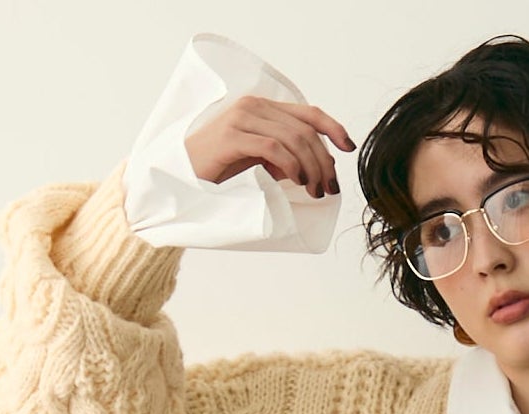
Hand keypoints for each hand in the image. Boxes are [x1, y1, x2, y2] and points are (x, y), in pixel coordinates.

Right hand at [185, 94, 354, 196]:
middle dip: (323, 161)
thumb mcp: (255, 160)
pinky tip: (298, 182)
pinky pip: (273, 147)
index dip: (332, 128)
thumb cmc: (216, 169)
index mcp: (261, 108)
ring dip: (311, 168)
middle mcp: (253, 106)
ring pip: (293, 139)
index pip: (307, 113)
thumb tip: (313, 166)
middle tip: (329, 188)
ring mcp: (241, 119)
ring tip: (315, 191)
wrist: (179, 175)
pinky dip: (291, 165)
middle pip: (304, 130)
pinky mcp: (231, 137)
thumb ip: (281, 156)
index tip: (348, 148)